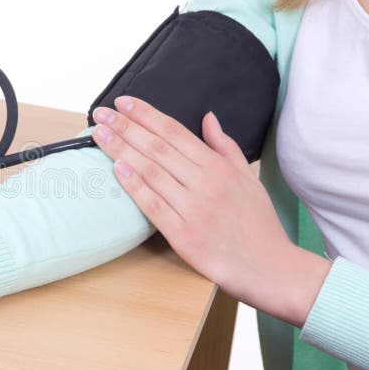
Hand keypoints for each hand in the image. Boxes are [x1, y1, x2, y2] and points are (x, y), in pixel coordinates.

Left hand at [91, 96, 329, 326]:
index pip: (175, 132)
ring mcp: (193, 209)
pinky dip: (134, 186)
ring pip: (151, 171)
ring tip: (99, 134)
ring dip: (121, 150)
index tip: (123, 102)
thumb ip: (225, 146)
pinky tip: (116, 168)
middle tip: (100, 113)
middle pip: (157, 147)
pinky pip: (153, 205)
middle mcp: (205, 184)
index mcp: (219, 167)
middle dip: (125, 126)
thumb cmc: (257, 223)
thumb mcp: (248, 178)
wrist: (270, 268)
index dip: (146, 115)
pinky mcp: (183, 235)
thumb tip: (208, 116)